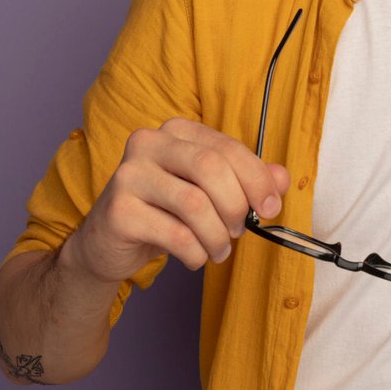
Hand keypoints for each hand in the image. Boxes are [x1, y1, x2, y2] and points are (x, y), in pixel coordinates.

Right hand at [62, 118, 291, 282]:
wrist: (108, 244)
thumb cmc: (165, 213)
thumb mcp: (209, 193)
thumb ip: (246, 181)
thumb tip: (282, 178)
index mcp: (176, 131)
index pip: (227, 148)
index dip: (257, 179)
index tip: (271, 208)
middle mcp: (148, 143)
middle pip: (211, 168)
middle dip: (236, 206)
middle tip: (238, 231)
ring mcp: (128, 175)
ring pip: (194, 204)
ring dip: (218, 236)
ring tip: (219, 250)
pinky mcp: (118, 210)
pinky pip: (175, 234)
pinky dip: (196, 253)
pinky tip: (196, 257)